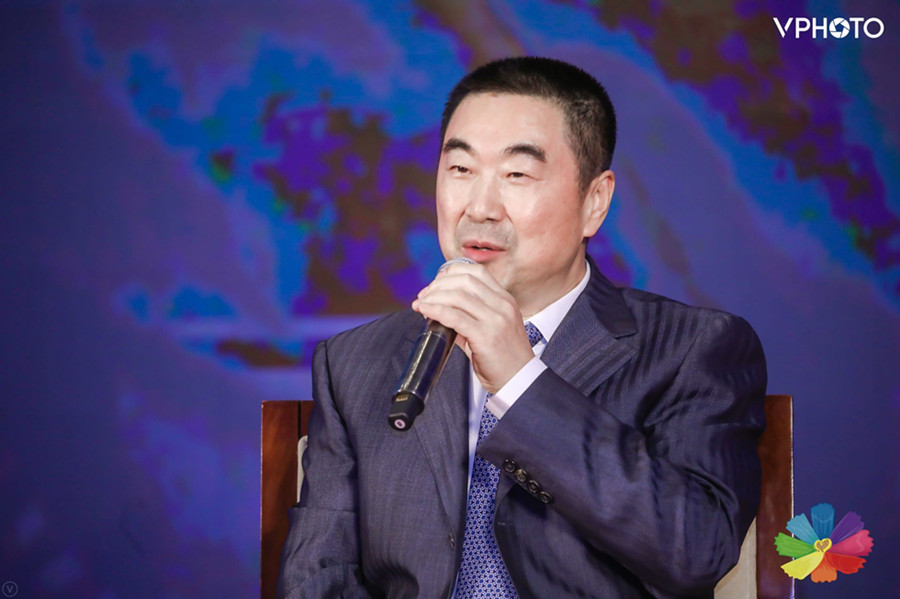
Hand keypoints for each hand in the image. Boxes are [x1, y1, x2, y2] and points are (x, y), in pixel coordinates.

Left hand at [411, 261, 533, 393]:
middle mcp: (502, 305)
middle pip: (464, 280)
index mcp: (505, 300)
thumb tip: (440, 312)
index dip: (451, 273)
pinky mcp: (485, 336)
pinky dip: (435, 310)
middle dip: (438, 285)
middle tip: (424, 296)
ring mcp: (496, 319)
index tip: (436, 284)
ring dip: (433, 297)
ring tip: (421, 305)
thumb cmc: (504, 359)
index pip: (476, 272)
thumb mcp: (491, 330)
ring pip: (457, 296)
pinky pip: (454, 316)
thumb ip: (469, 318)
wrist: (521, 381)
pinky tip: (425, 311)